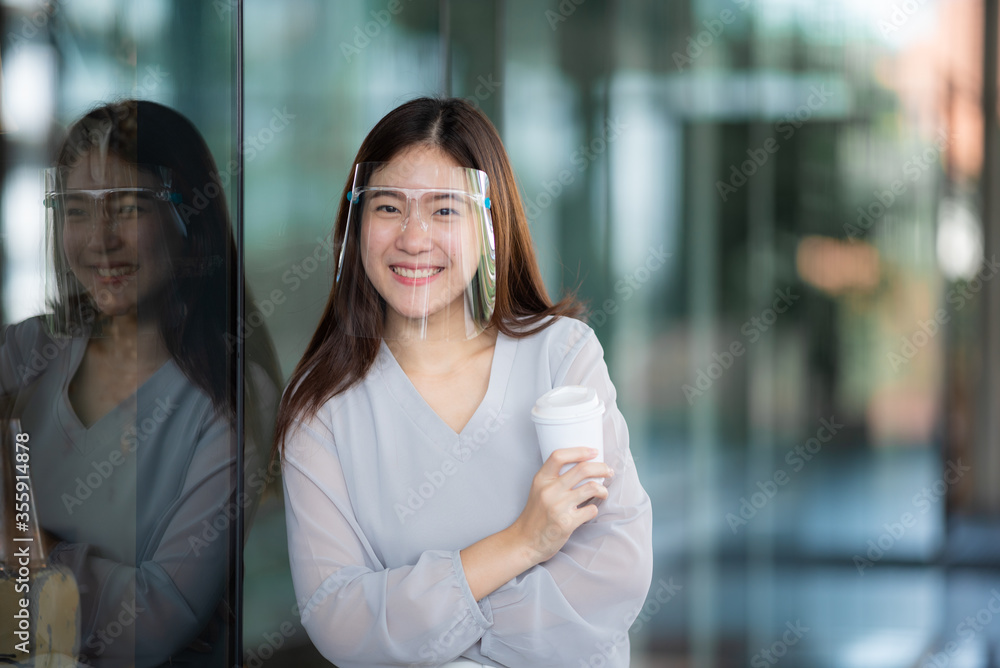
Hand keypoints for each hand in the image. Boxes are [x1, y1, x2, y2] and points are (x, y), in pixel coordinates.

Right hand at [511, 447, 612, 565]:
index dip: (580, 451)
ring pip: (591, 488)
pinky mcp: (566, 523)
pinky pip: (591, 510)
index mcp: (541, 479)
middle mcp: (549, 491)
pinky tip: (590, 510)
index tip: (594, 451)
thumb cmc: (535, 515)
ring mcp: (558, 507)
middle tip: (608, 471)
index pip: (559, 456)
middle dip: (601, 467)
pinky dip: (594, 509)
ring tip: (603, 493)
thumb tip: (583, 467)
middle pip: (582, 469)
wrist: (525, 541)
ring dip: (603, 490)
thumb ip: (554, 478)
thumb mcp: (538, 490)